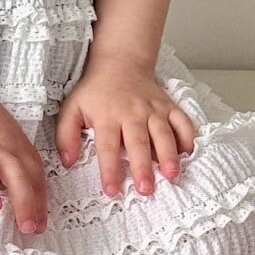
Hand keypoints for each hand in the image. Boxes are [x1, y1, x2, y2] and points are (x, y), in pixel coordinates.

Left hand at [54, 50, 197, 196]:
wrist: (121, 63)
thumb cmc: (96, 90)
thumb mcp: (72, 108)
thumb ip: (66, 135)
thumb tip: (67, 162)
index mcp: (107, 117)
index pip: (107, 147)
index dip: (110, 170)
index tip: (112, 191)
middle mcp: (132, 113)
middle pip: (138, 143)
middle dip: (142, 167)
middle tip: (146, 190)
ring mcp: (153, 109)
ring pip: (163, 134)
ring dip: (168, 155)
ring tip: (171, 175)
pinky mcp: (169, 106)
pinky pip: (182, 121)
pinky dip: (188, 137)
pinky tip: (187, 153)